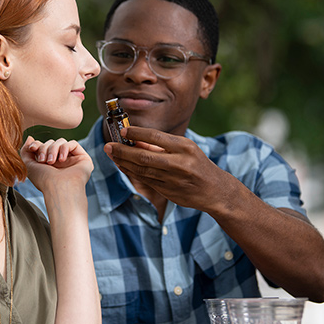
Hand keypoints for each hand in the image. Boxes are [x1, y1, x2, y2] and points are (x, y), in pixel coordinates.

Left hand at [21, 136, 92, 193]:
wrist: (58, 189)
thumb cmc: (43, 180)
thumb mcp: (29, 165)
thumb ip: (26, 151)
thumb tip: (30, 138)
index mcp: (49, 164)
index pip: (44, 147)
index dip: (37, 145)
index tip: (32, 148)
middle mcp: (61, 162)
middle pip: (51, 143)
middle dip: (44, 148)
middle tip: (43, 161)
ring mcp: (72, 160)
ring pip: (61, 142)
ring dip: (53, 149)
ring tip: (51, 162)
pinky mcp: (83, 158)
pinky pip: (73, 144)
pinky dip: (65, 148)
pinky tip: (62, 160)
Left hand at [103, 126, 231, 210]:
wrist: (215, 190)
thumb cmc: (198, 164)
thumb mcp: (186, 149)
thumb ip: (161, 145)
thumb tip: (136, 139)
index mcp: (185, 148)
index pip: (156, 137)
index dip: (137, 133)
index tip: (122, 131)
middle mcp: (180, 163)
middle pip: (144, 156)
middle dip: (123, 151)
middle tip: (109, 146)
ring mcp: (173, 180)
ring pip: (142, 170)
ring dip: (124, 162)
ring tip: (112, 154)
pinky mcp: (168, 192)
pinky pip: (145, 180)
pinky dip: (132, 172)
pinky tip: (123, 165)